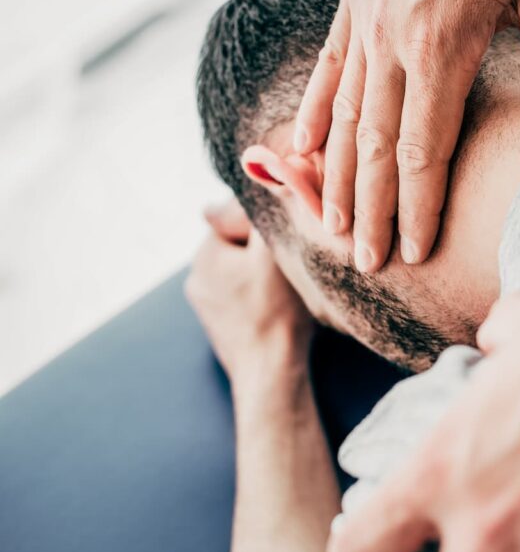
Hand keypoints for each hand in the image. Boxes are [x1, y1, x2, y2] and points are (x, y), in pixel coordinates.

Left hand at [185, 199, 313, 396]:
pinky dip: (261, 299)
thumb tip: (261, 178)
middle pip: (241, 247)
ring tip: (288, 291)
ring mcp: (206, 306)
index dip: (267, 228)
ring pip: (243, 274)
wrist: (269, 373)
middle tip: (291, 266)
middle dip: (264, 253)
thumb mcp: (273, 252)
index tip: (287, 242)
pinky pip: (243, 298)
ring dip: (264, 276)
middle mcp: (197, 278)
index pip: (238, 220)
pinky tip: (279, 310)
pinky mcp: (221, 327)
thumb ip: (265, 213)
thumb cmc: (275, 313)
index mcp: (204, 255)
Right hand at [294, 0, 519, 272]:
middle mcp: (392, 44)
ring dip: (337, 179)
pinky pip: (327, 73)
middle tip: (368, 264)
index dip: (418, 207)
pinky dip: (313, 117)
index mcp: (441, 48)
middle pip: (375, 149)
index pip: (423, 150)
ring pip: (344, 119)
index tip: (414, 253)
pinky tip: (301, 153)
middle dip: (372, 212)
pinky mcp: (353, 7)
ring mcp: (365, 25)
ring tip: (332, 229)